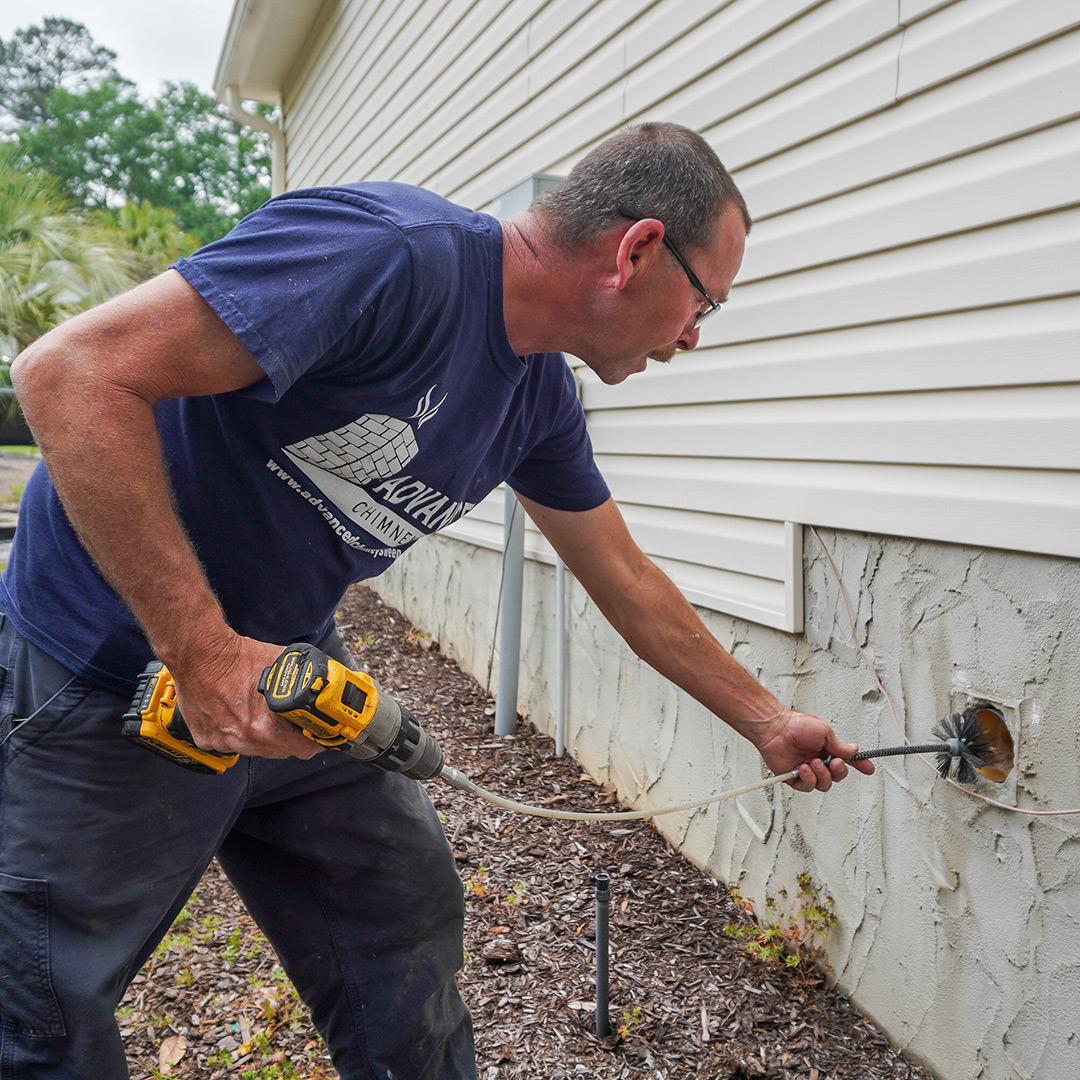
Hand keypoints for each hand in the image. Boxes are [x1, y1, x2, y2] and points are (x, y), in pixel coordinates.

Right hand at [166, 632, 322, 759]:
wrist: (201, 654)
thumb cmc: (238, 657)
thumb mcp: (284, 666)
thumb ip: (304, 681)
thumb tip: (321, 685)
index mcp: (265, 727)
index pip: (302, 750)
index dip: (313, 743)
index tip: (315, 737)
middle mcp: (243, 739)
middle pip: (279, 752)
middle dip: (288, 739)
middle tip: (290, 723)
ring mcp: (223, 741)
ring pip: (254, 750)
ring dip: (262, 738)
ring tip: (260, 714)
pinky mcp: (206, 738)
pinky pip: (229, 744)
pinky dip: (236, 733)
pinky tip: (237, 714)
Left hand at [752, 708, 873, 792]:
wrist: (775, 729)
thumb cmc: (796, 725)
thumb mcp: (824, 732)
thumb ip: (839, 746)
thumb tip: (855, 750)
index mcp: (826, 749)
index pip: (846, 760)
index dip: (859, 765)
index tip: (868, 768)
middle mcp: (818, 760)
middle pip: (837, 776)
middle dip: (839, 771)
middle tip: (833, 762)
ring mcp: (807, 770)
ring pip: (824, 785)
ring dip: (822, 775)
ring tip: (813, 763)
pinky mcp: (794, 777)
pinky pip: (807, 787)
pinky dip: (808, 779)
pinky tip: (803, 768)